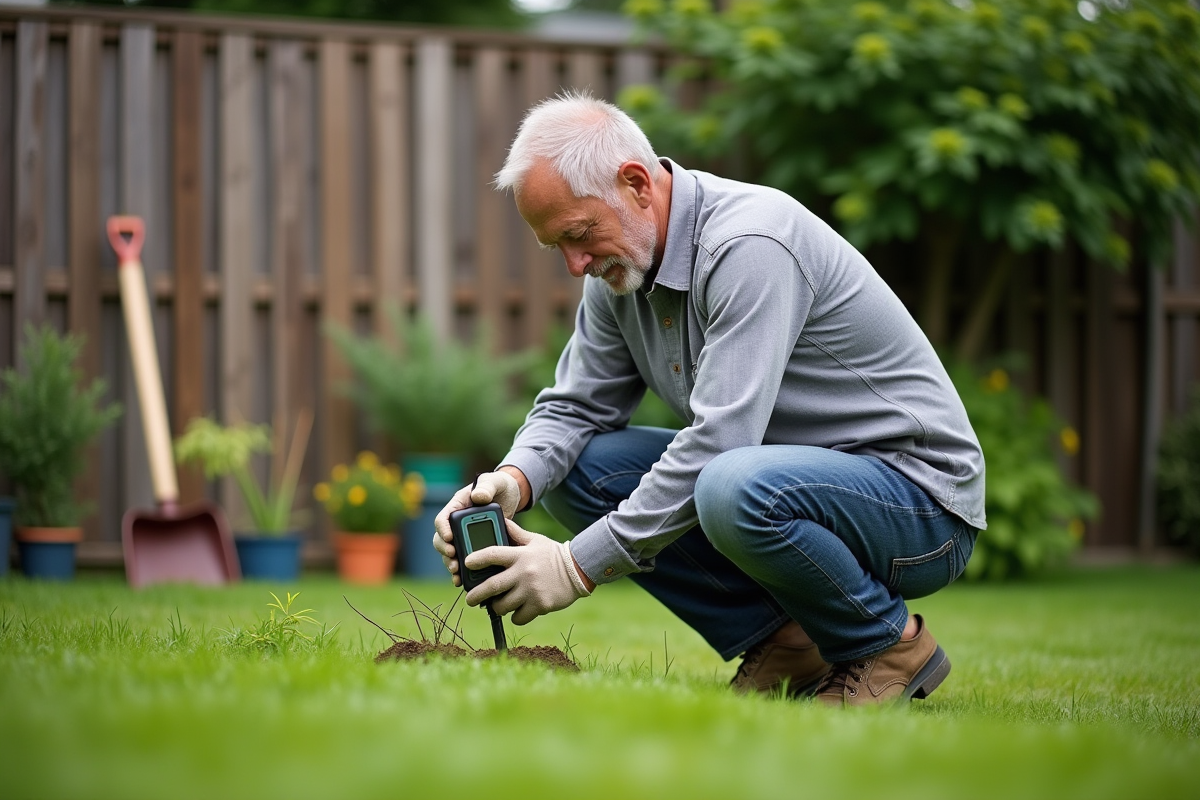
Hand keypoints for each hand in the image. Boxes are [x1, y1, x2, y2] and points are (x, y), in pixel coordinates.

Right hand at [432, 470, 524, 585]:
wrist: (510, 496)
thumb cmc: (499, 485)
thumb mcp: (494, 482)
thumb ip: (487, 487)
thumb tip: (478, 496)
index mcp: (458, 506)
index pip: (442, 519)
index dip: (443, 529)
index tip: (450, 538)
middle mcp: (456, 522)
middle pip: (441, 539)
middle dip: (444, 550)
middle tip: (453, 557)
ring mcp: (463, 535)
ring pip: (449, 552)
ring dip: (450, 563)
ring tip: (456, 571)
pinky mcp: (473, 545)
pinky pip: (462, 560)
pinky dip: (460, 570)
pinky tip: (461, 580)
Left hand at [464, 519, 591, 624]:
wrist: (578, 570)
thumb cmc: (553, 554)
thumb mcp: (535, 540)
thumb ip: (516, 533)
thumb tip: (501, 520)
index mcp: (520, 555)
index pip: (492, 554)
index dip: (476, 559)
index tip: (466, 564)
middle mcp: (524, 573)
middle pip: (491, 586)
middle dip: (476, 595)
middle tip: (469, 599)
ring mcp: (532, 590)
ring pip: (503, 605)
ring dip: (497, 607)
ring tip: (497, 604)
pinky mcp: (540, 605)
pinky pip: (519, 617)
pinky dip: (515, 616)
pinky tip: (517, 611)